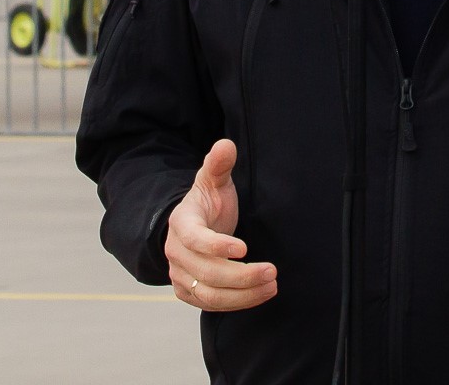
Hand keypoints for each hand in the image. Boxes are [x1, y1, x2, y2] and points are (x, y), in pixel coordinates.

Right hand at [164, 139, 277, 310]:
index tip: (244, 248)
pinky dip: (236, 303)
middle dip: (242, 275)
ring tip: (271, 285)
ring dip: (242, 294)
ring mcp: (180, 275)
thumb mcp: (212, 180)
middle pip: (207, 272)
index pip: (194, 239)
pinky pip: (211, 304)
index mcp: (182, 223)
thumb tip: (226, 144)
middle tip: (272, 271)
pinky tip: (260, 294)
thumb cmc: (207, 202)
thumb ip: (219, 164)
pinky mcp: (188, 292)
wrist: (191, 226)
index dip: (217, 245)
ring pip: (209, 294)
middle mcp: (176, 252)